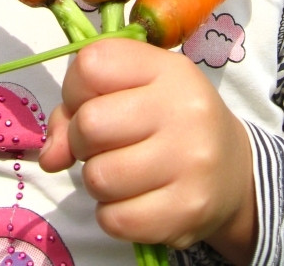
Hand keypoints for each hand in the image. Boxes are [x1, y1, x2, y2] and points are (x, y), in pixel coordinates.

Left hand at [39, 37, 256, 260]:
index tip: (94, 101)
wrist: (233, 172)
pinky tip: (133, 200)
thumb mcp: (135, 93)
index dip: (76, 88)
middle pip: (90, 124)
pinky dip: (112, 214)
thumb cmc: (169, 121)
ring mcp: (188, 162)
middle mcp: (183, 110)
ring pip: (98, 177)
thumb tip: (49, 155)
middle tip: (105, 145)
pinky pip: (114, 219)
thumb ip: (80, 108)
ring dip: (98, 180)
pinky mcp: (186, 212)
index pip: (91, 64)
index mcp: (168, 70)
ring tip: (122, 172)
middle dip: (83, 140)